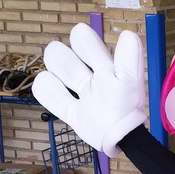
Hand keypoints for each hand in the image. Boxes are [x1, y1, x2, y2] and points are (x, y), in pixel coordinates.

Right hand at [32, 24, 146, 156]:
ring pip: (56, 70)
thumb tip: (127, 34)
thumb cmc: (127, 107)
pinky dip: (45, 89)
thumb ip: (128, 59)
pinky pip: (50, 96)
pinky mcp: (73, 114)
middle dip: (60, 57)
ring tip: (65, 83)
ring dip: (54, 70)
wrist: (123, 139)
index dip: (80, 40)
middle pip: (63, 54)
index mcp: (105, 67)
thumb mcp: (129, 81)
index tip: (84, 48)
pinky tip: (50, 89)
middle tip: (74, 73)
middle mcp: (90, 78)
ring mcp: (80, 95)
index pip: (85, 41)